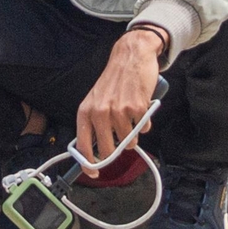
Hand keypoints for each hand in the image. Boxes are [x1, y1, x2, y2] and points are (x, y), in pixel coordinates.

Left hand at [75, 25, 165, 162]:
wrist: (130, 56)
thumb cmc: (114, 80)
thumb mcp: (96, 99)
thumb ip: (95, 123)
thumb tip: (97, 150)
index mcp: (86, 111)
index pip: (83, 145)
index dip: (88, 164)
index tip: (94, 173)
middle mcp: (100, 113)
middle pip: (108, 151)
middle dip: (117, 150)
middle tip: (122, 139)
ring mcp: (118, 112)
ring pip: (129, 142)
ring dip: (133, 134)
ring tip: (131, 116)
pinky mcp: (137, 109)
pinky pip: (144, 129)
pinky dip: (144, 123)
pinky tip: (140, 107)